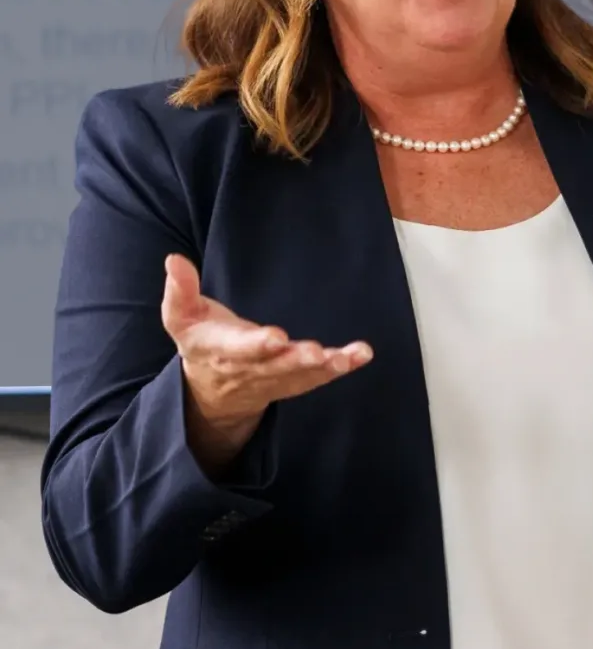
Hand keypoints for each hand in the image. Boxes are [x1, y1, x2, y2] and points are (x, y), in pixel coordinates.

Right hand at [162, 253, 370, 475]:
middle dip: (296, 360)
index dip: (257, 345)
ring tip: (348, 358)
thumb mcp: (180, 316)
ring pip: (300, 376)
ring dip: (325, 368)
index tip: (275, 337)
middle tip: (316, 353)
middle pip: (275, 366)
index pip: (239, 349)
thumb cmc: (201, 340)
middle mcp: (250, 368)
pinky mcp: (293, 382)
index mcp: (221, 350)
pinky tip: (361, 355)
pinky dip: (340, 367)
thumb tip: (174, 260)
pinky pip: (317, 378)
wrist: (211, 388)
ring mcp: (274, 378)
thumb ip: (179, 289)